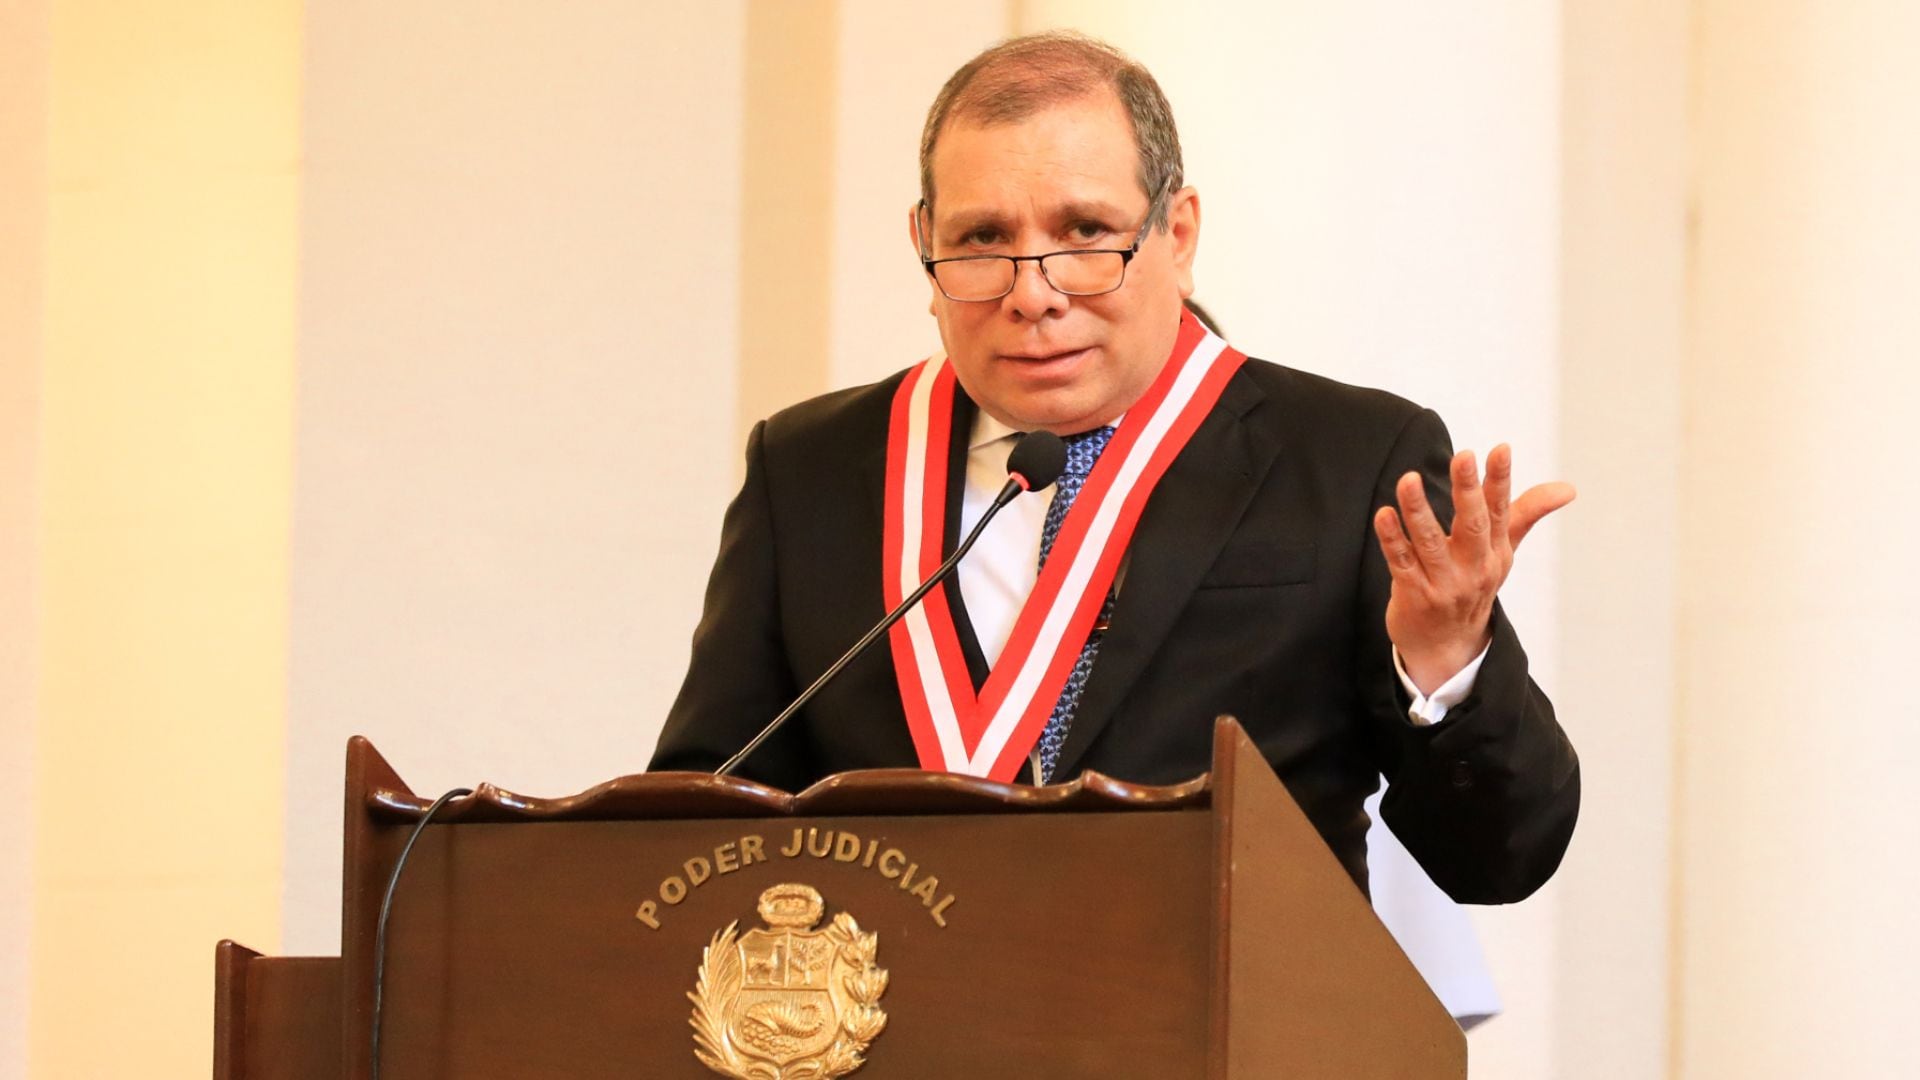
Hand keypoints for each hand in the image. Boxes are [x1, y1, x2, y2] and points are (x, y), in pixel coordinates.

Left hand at [1372, 445, 1574, 694]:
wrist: (1447, 648)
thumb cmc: (1473, 587)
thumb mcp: (1503, 552)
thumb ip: (1526, 513)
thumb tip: (1568, 488)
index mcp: (1495, 551)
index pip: (1501, 510)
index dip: (1500, 480)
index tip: (1501, 449)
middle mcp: (1474, 567)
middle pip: (1472, 526)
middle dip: (1467, 491)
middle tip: (1463, 457)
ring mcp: (1444, 584)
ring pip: (1430, 543)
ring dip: (1418, 510)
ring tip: (1408, 480)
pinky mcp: (1414, 595)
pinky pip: (1401, 563)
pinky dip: (1392, 539)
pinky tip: (1384, 515)